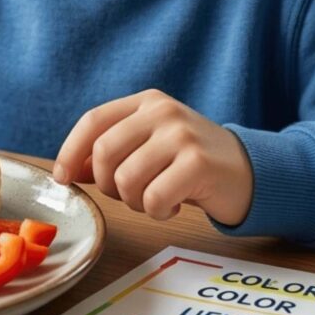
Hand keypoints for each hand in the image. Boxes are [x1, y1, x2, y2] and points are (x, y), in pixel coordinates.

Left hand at [53, 90, 252, 225]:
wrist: (252, 172)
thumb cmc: (192, 163)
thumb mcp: (150, 147)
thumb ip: (112, 155)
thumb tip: (69, 170)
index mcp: (146, 103)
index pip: (92, 120)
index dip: (70, 151)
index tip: (62, 177)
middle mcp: (162, 112)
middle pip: (104, 152)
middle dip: (108, 184)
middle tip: (128, 194)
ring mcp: (181, 134)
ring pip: (126, 179)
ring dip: (134, 202)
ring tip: (155, 199)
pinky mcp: (198, 163)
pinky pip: (153, 198)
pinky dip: (157, 211)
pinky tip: (174, 205)